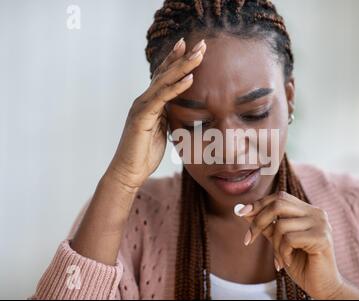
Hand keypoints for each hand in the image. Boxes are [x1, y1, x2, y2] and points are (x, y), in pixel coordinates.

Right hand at [106, 38, 206, 188]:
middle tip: (201, 43)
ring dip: (183, 66)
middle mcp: (144, 99)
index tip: (192, 47)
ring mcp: (142, 106)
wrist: (129, 171)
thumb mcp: (162, 130)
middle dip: (184, 56)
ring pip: (164, 81)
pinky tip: (189, 78)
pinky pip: (162, 98)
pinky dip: (176, 88)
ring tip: (199, 54)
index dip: (177, 60)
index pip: (165, 76)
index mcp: (150, 102)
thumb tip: (182, 109)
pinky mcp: (142, 116)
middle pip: (166, 72)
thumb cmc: (145, 153)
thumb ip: (168, 116)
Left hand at [236, 191, 358, 299]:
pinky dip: (283, 253)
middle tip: (249, 239)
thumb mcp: (278, 242)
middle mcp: (316, 213)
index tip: (241, 213)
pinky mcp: (321, 238)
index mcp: (307, 211)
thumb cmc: (301, 264)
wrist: (323, 287)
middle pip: (278, 204)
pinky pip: (289, 239)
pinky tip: (288, 262)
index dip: (259, 203)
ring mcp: (321, 224)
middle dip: (258, 221)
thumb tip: (243, 210)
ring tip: (280, 259)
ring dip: (274, 246)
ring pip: (281, 225)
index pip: (280, 197)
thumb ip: (265, 225)